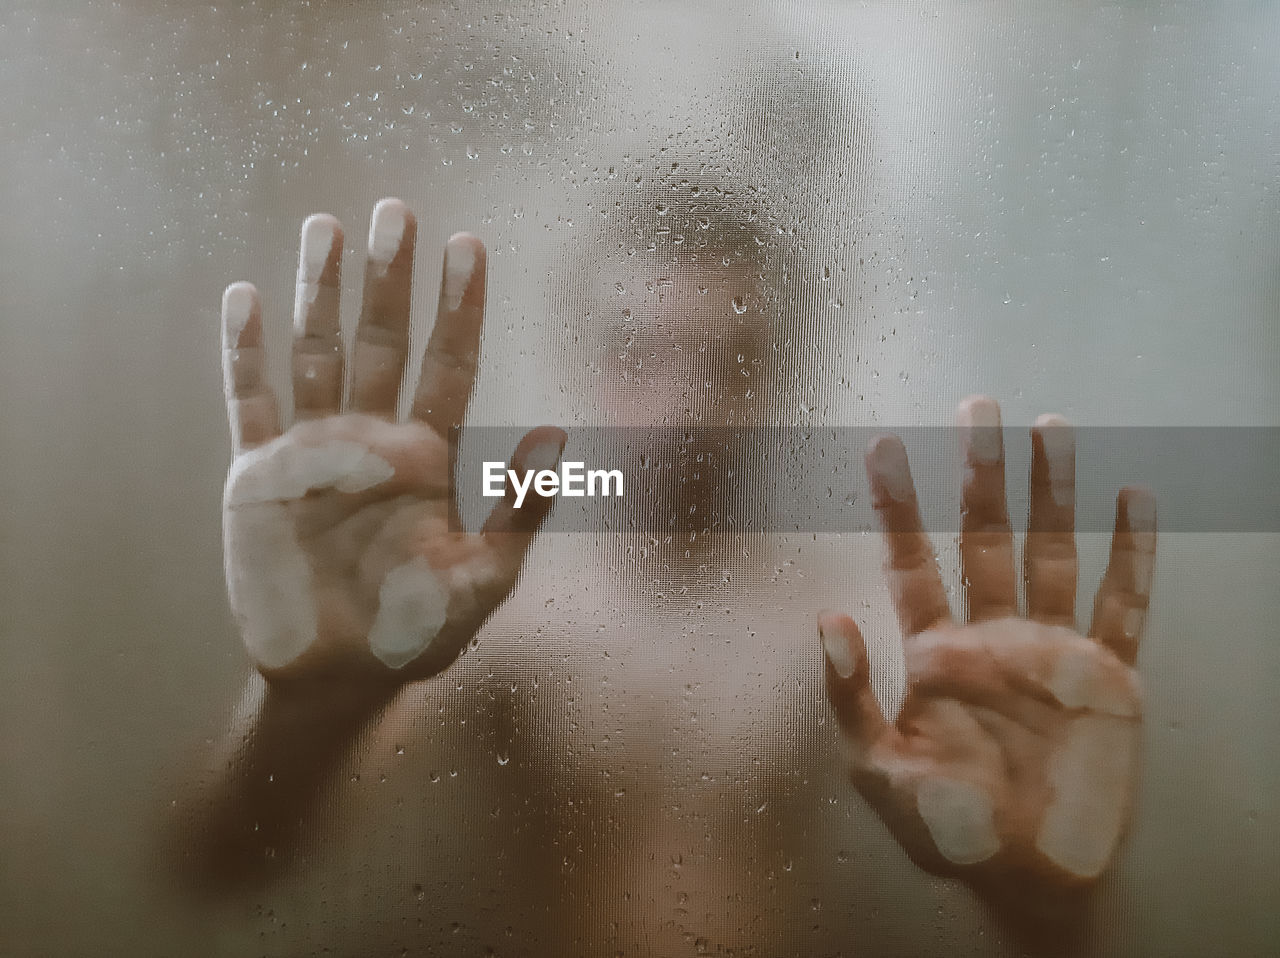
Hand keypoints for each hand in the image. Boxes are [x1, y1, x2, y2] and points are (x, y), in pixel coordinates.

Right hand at [220, 199, 562, 690]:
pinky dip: (245, 353)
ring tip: (325, 229)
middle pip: (384, 342)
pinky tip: (244, 299)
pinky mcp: (259, 475)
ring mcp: (314, 451)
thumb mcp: (484, 576)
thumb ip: (521, 508)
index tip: (471, 247)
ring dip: (320, 294)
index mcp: (428, 457)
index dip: (460, 307)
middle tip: (398, 211)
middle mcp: (372, 440)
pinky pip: (249, 400)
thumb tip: (561, 432)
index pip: (450, 365)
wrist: (337, 677)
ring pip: (318, 353)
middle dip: (391, 279)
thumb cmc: (418, 633)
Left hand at [819, 396, 1155, 889]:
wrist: (1027, 877)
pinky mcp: (1107, 676)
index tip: (883, 446)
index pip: (913, 561)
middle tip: (976, 406)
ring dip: (1053, 492)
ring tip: (1051, 427)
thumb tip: (824, 617)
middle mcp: (992, 635)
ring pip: (1052, 552)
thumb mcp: (877, 768)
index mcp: (935, 651)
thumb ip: (849, 694)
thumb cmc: (945, 828)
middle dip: (980, 472)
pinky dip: (1132, 553)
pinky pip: (1123, 604)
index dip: (896, 506)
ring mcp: (1051, 649)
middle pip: (986, 536)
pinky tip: (1133, 498)